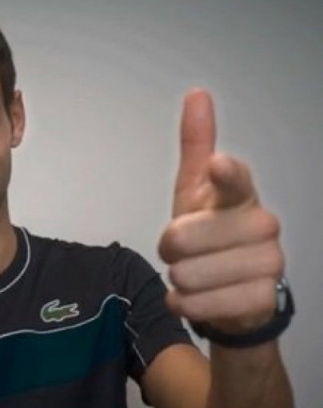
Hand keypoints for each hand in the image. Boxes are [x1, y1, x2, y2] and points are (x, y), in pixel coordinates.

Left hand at [158, 90, 283, 334]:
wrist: (232, 287)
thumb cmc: (209, 232)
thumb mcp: (196, 190)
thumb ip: (196, 146)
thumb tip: (197, 94)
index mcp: (241, 195)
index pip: (236, 181)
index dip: (225, 174)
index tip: (218, 165)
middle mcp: (263, 225)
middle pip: (185, 238)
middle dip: (169, 249)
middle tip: (180, 251)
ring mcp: (268, 264)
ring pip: (187, 275)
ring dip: (177, 279)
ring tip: (192, 275)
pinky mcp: (262, 300)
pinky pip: (196, 305)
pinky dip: (184, 305)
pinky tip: (195, 298)